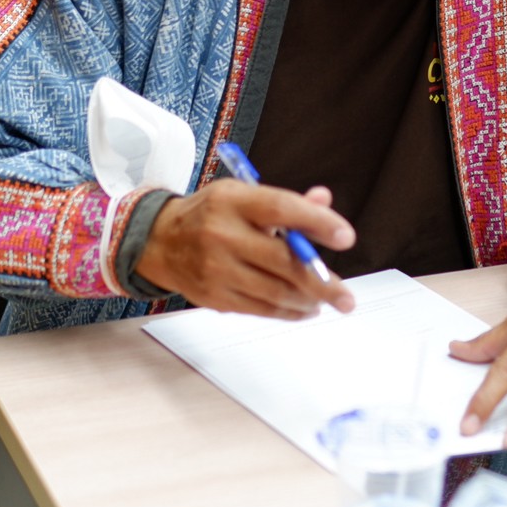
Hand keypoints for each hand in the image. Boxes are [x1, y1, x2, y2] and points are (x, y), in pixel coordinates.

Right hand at [135, 178, 355, 317]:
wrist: (159, 242)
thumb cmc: (212, 214)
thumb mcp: (244, 194)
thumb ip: (287, 201)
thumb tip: (324, 200)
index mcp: (234, 201)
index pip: (282, 209)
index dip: (318, 222)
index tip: (346, 237)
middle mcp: (223, 234)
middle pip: (283, 261)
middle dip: (322, 282)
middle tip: (346, 296)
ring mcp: (216, 269)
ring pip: (275, 292)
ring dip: (308, 300)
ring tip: (328, 300)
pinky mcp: (214, 297)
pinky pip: (261, 309)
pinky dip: (288, 311)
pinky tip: (305, 308)